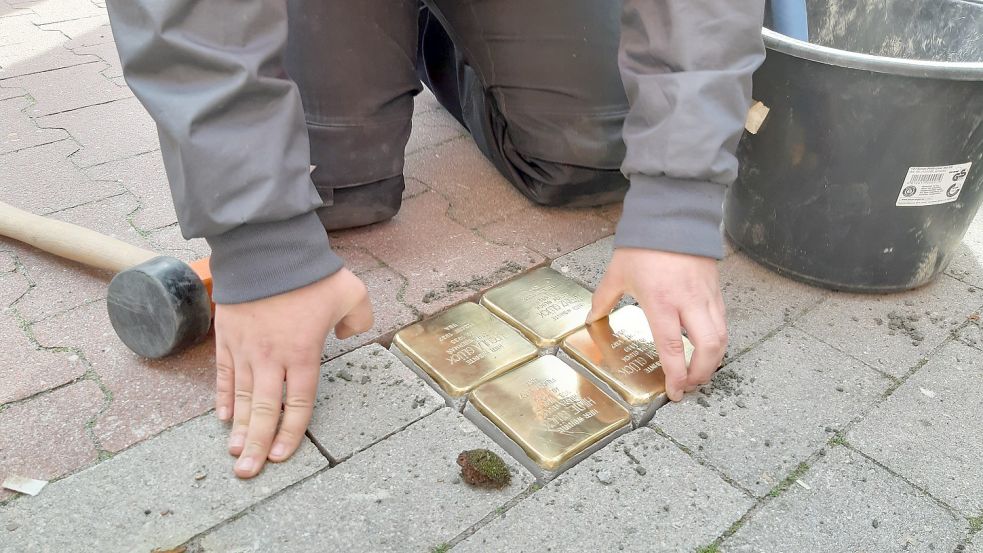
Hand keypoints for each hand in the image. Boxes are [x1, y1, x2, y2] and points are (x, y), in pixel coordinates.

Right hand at [214, 268, 372, 477]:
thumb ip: (360, 319)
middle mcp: (272, 358)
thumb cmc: (310, 272)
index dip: (290, 433)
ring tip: (234, 454)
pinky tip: (222, 417)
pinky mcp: (227, 337)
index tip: (281, 456)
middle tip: (249, 473)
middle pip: (264, 410)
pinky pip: (223, 374)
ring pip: (240, 397)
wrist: (266, 248)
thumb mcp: (352, 292)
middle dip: (256, 445)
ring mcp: (246, 349)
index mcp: (303, 353)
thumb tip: (347, 335)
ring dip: (237, 428)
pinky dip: (222, 397)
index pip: (298, 404)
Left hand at [588, 248, 726, 401]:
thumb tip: (591, 317)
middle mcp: (688, 302)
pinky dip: (717, 340)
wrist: (672, 214)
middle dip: (701, 374)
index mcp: (661, 301)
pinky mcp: (716, 290)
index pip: (673, 347)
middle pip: (708, 347)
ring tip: (699, 373)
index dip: (676, 375)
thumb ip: (603, 299)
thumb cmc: (644, 243)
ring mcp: (706, 296)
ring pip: (721, 337)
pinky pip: (722, 321)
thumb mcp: (618, 272)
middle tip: (690, 386)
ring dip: (713, 360)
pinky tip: (706, 347)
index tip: (675, 392)